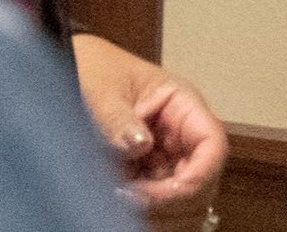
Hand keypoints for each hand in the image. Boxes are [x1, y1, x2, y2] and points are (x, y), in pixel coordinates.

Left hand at [72, 32, 226, 212]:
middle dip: (170, 202)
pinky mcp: (149, 180)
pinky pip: (161, 209)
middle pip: (203, 183)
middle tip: (127, 200)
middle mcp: (183, 137)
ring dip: (158, 213)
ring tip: (118, 202)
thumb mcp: (103, 91)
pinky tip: (117, 208)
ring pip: (186, 204)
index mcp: (182, 105)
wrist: (74, 74)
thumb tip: (140, 144)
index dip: (196, 177)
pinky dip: (146, 215)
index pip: (212, 145)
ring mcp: (167, 161)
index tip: (153, 195)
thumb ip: (119, 118)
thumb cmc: (96, 71)